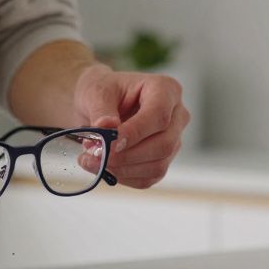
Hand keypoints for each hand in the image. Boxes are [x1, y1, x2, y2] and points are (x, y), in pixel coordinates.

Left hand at [72, 64, 189, 188]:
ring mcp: (173, 140)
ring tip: (92, 160)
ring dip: (122, 169)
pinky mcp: (162, 160)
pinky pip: (148, 178)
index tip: (110, 144)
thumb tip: (107, 126)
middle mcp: (176, 116)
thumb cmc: (102, 91)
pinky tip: (102, 168)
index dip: (135, 133)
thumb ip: (101, 110)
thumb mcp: (96, 92)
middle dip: (127, 156)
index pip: (159, 115)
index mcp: (165, 90)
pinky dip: (123, 177)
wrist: (98, 105)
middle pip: (164, 144)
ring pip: (158, 165)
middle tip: (96, 155)